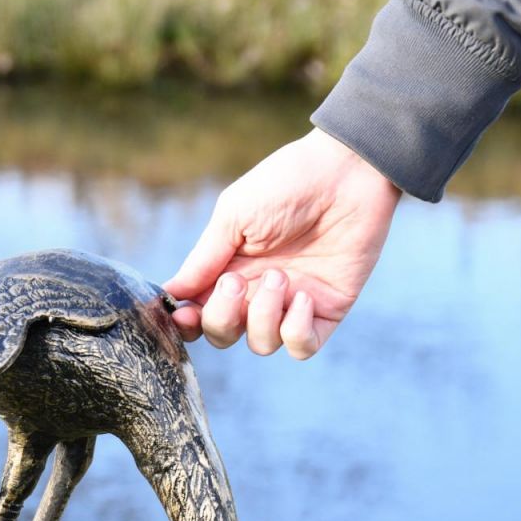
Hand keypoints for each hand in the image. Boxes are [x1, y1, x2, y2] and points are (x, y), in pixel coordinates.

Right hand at [163, 128, 401, 358]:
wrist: (348, 172)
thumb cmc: (287, 183)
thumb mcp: (234, 216)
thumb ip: (203, 260)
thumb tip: (171, 294)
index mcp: (228, 270)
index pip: (199, 316)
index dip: (188, 325)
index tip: (185, 314)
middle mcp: (256, 293)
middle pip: (223, 336)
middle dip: (223, 317)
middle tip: (237, 282)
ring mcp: (291, 304)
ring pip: (261, 345)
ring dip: (263, 316)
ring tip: (281, 277)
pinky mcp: (326, 310)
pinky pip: (301, 348)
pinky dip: (296, 330)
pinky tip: (304, 296)